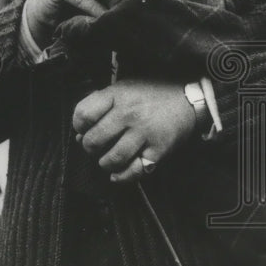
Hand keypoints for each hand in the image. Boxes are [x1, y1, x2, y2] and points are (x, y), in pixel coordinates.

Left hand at [72, 79, 196, 182]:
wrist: (188, 99)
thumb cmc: (152, 93)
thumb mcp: (124, 88)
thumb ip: (101, 106)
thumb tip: (80, 134)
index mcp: (118, 95)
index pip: (83, 114)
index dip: (78, 126)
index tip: (83, 129)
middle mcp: (130, 114)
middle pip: (94, 140)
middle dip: (90, 148)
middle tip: (96, 147)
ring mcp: (145, 133)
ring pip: (112, 159)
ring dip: (105, 164)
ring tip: (108, 160)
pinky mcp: (158, 150)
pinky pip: (134, 171)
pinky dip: (122, 177)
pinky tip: (117, 175)